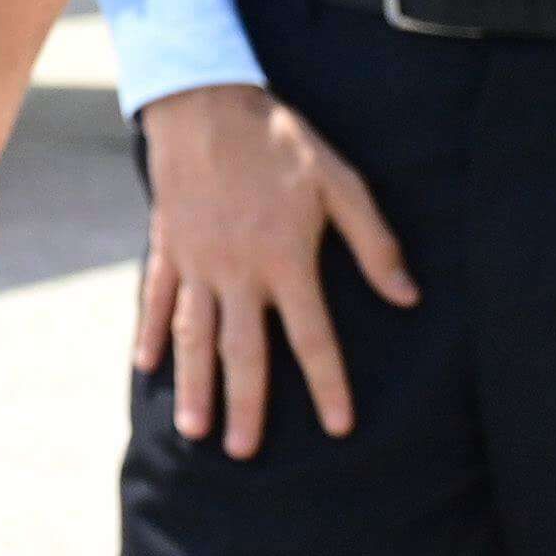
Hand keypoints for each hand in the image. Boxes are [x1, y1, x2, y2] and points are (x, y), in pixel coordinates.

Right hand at [132, 83, 418, 457]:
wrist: (204, 102)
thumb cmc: (279, 141)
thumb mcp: (340, 182)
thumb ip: (374, 242)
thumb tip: (407, 296)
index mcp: (285, 259)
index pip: (311, 338)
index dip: (328, 385)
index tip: (338, 427)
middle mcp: (237, 271)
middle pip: (243, 352)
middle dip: (247, 406)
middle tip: (243, 453)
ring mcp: (196, 262)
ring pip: (194, 336)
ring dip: (195, 385)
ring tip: (196, 429)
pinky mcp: (168, 246)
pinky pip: (157, 298)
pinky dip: (152, 333)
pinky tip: (148, 367)